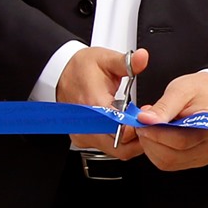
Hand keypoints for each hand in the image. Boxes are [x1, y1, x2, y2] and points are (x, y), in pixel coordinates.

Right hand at [63, 44, 149, 159]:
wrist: (59, 74)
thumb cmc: (81, 68)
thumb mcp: (106, 59)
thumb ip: (127, 62)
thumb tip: (142, 57)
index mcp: (93, 105)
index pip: (121, 129)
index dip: (139, 126)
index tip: (149, 116)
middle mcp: (86, 125)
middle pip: (121, 146)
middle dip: (139, 137)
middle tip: (147, 122)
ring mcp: (83, 134)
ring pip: (115, 150)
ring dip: (131, 140)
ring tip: (136, 122)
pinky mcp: (82, 138)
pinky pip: (106, 147)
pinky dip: (120, 140)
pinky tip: (124, 125)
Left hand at [130, 70, 207, 172]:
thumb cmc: (201, 91)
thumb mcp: (181, 91)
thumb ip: (162, 107)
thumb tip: (144, 120)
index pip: (180, 140)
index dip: (155, 133)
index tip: (141, 122)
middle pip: (171, 156)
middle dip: (149, 140)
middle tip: (142, 123)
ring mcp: (203, 156)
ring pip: (166, 162)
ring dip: (151, 147)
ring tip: (151, 127)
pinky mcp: (194, 160)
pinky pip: (168, 163)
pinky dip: (156, 150)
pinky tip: (157, 136)